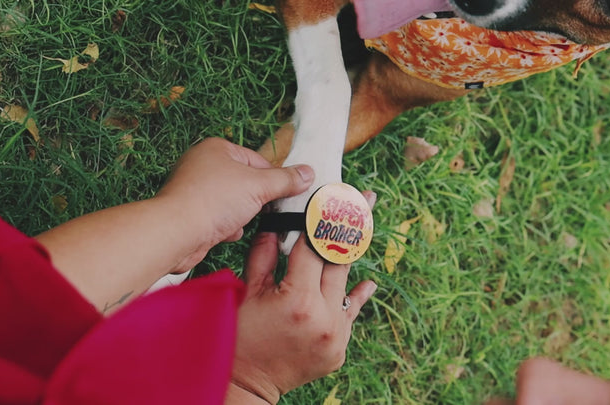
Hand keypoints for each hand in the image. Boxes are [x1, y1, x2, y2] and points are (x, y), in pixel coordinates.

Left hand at [36, 138, 313, 313]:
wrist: (177, 233)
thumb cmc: (213, 200)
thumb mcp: (259, 186)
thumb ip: (286, 180)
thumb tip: (308, 173)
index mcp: (217, 148)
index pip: (258, 160)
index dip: (273, 178)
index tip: (286, 193)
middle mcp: (203, 165)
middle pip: (246, 183)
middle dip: (255, 201)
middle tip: (262, 210)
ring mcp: (195, 190)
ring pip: (234, 204)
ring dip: (241, 216)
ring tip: (236, 221)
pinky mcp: (191, 214)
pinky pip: (219, 219)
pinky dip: (226, 227)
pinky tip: (223, 232)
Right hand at [227, 193, 376, 403]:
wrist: (246, 384)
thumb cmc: (239, 337)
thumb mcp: (248, 292)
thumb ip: (264, 255)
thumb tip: (277, 224)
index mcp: (298, 299)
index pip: (315, 248)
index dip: (323, 218)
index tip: (337, 194)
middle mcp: (324, 317)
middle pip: (340, 261)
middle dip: (350, 226)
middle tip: (366, 198)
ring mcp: (336, 335)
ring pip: (346, 284)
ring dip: (350, 256)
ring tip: (364, 225)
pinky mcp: (340, 348)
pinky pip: (350, 314)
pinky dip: (356, 297)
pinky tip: (370, 282)